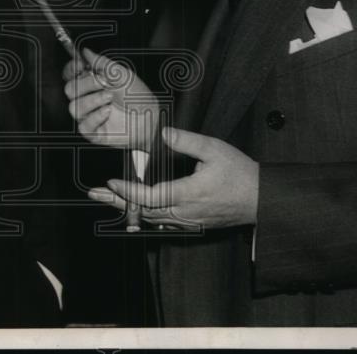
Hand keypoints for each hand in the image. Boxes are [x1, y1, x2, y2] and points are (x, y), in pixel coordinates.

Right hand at [62, 47, 159, 149]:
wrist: (150, 117)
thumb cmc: (138, 96)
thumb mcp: (121, 74)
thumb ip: (102, 62)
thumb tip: (86, 52)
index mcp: (92, 83)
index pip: (70, 74)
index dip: (71, 68)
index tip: (80, 65)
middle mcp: (88, 98)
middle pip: (69, 89)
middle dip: (86, 84)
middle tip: (104, 83)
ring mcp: (89, 116)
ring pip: (74, 107)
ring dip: (93, 100)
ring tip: (110, 98)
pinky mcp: (93, 132)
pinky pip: (83, 125)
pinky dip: (96, 116)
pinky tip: (108, 112)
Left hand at [88, 126, 259, 228]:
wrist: (262, 199)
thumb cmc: (241, 173)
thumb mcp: (215, 149)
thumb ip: (187, 141)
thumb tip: (163, 133)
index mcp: (189, 194)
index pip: (150, 197)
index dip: (128, 192)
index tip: (110, 183)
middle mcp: (185, 212)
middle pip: (143, 211)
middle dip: (118, 202)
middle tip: (95, 195)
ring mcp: (189, 221)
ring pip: (151, 219)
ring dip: (129, 209)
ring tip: (109, 200)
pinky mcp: (193, 224)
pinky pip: (163, 223)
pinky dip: (145, 215)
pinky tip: (136, 209)